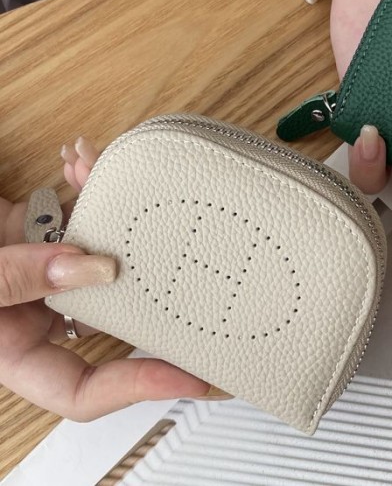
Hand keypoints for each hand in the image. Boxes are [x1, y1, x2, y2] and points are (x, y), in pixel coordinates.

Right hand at [0, 138, 212, 421]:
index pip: (84, 389)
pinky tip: (83, 162)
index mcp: (14, 350)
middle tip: (211, 305)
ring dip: (114, 215)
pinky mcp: (41, 233)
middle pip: (112, 320)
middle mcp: (36, 314)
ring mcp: (43, 272)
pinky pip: (78, 215)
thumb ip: (18, 278)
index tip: (191, 377)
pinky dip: (85, 187)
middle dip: (157, 297)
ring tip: (115, 183)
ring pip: (102, 255)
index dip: (139, 387)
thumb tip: (96, 267)